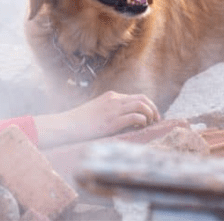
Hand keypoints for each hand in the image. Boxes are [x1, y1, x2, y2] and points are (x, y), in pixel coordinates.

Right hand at [34, 91, 159, 147]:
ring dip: (150, 115)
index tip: (153, 115)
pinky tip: (141, 127)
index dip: (148, 105)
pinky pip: (135, 117)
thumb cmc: (80, 122)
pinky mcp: (112, 122)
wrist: (67, 125)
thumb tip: (126, 120)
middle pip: (143, 99)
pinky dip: (142, 121)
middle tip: (157, 120)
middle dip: (153, 108)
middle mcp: (115, 100)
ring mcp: (113, 110)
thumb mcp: (98, 111)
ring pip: (141, 106)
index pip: (137, 97)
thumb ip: (111, 111)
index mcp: (112, 96)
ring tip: (150, 124)